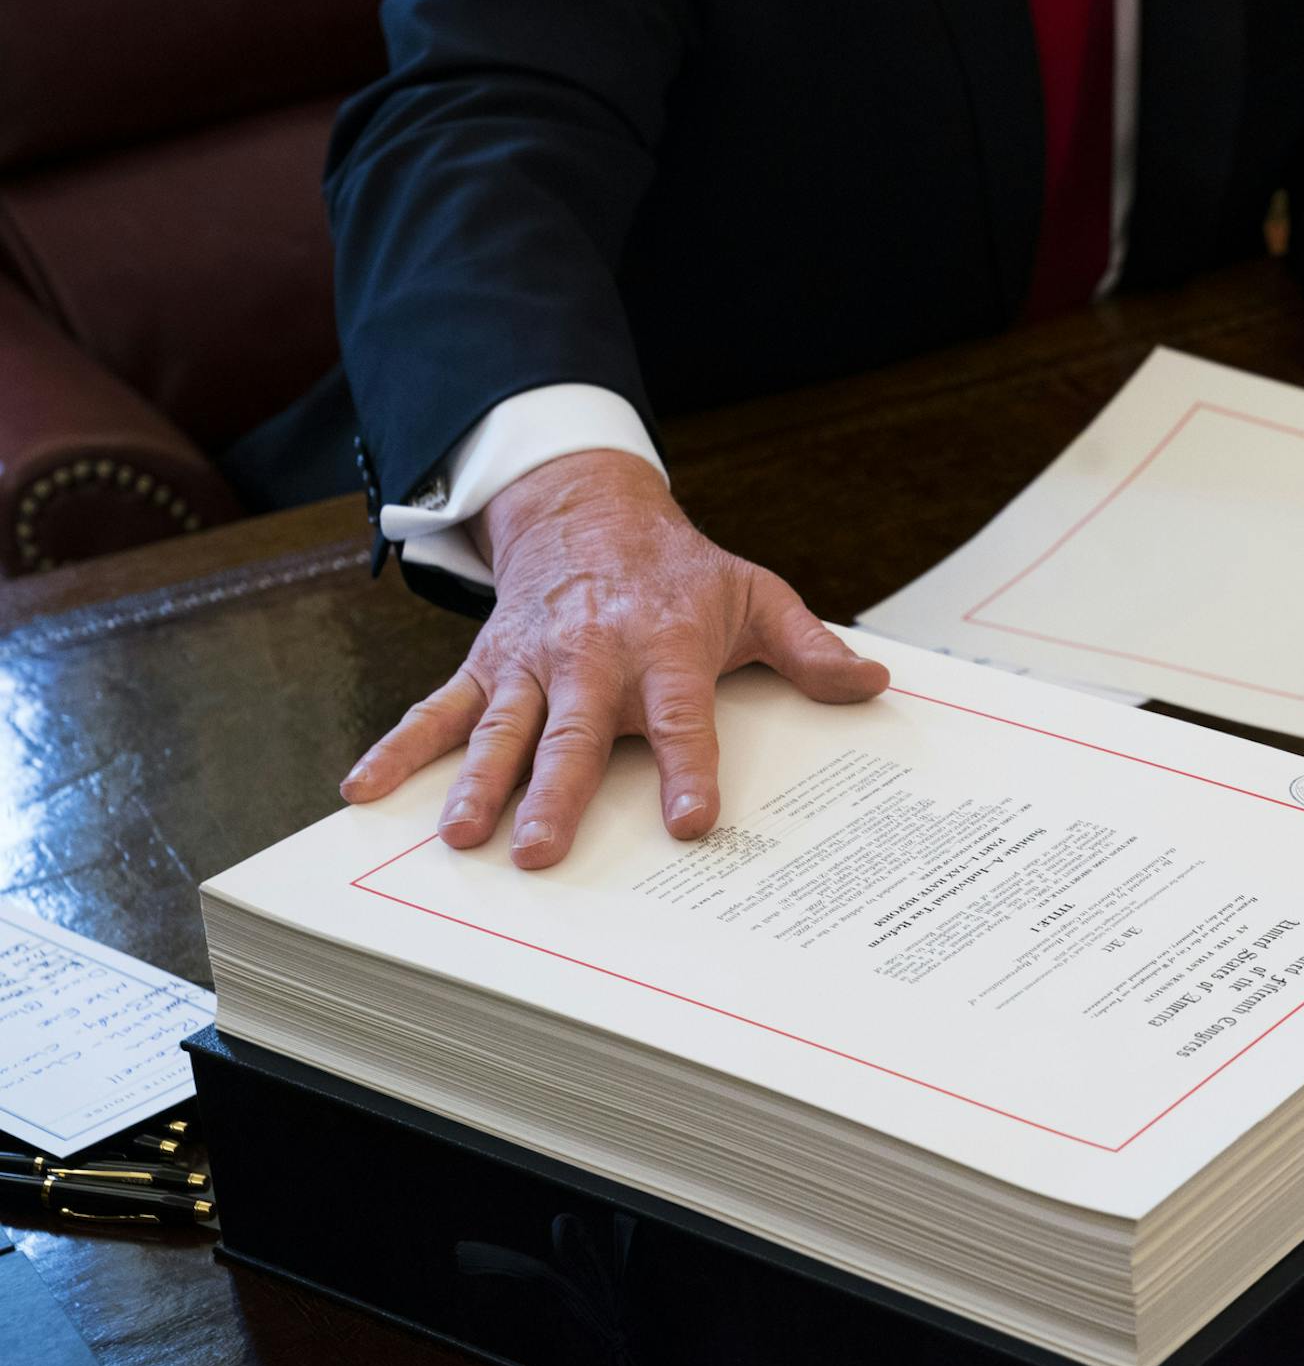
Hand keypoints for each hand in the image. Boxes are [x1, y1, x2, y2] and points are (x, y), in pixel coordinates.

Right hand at [338, 450, 888, 868]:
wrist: (590, 513)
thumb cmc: (680, 573)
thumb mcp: (756, 595)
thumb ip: (811, 649)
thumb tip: (875, 683)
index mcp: (666, 649)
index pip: (684, 718)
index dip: (689, 770)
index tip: (691, 824)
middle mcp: (593, 659)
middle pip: (575, 735)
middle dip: (557, 793)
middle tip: (541, 852)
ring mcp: (532, 666)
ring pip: (502, 730)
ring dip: (477, 783)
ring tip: (459, 838)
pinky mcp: (488, 669)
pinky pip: (438, 711)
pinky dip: (399, 749)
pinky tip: (365, 790)